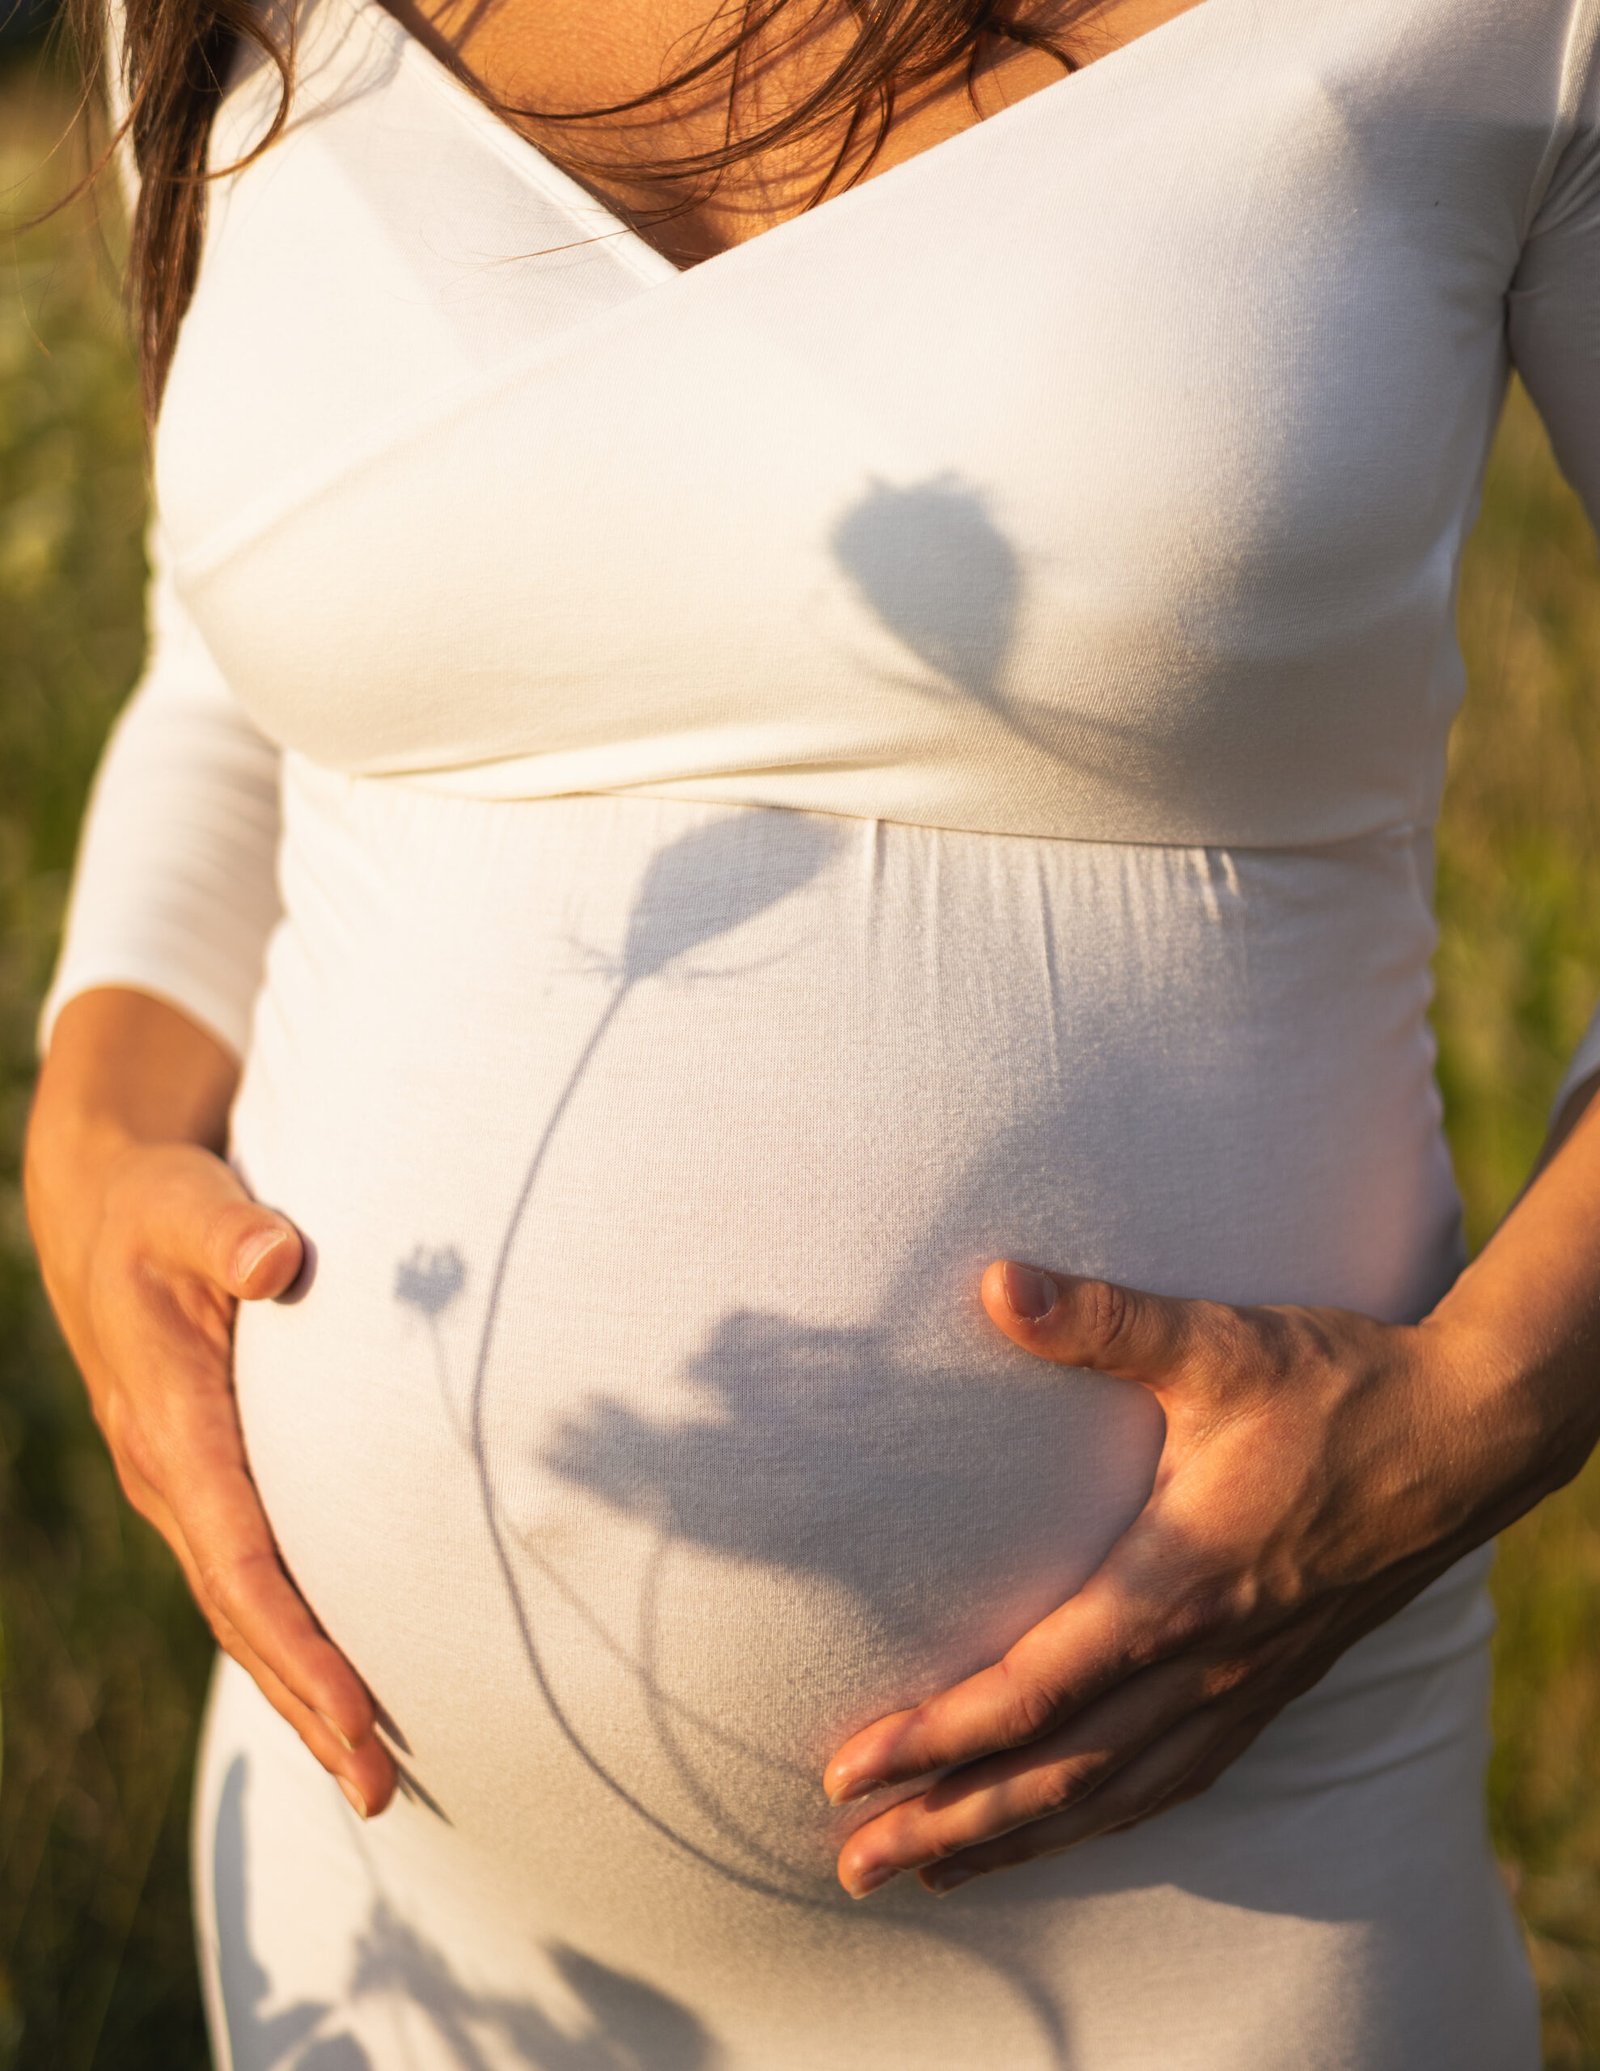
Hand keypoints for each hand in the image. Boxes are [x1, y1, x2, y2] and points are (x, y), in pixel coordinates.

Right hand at [25, 1121, 396, 1819]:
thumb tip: (278, 1256)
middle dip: (308, 1705)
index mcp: (170, 1423)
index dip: (298, 1642)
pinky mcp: (209, 1481)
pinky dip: (295, 1641)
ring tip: (377, 1776)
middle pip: (244, 1614)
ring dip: (305, 1691)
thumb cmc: (163, 1208)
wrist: (107, 1216)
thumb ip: (229, 1230)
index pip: (240, 1558)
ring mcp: (184, 1488)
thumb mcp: (188, 1203)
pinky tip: (346, 1685)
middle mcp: (169, 1474)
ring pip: (246, 1610)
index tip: (357, 1714)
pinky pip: (252, 1578)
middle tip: (381, 1792)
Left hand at [822, 1258, 1565, 1898]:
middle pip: (1058, 1774)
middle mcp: (1207, 1662)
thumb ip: (1103, 1320)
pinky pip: (1174, 1782)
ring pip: (1114, 1796)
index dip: (934, 1739)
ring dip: (1016, 1840)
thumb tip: (996, 1282)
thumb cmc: (1338, 1385)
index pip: (1032, 1694)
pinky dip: (1102, 1819)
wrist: (1470, 1433)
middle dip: (949, 1825)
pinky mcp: (1272, 1684)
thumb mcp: (1218, 1343)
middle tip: (854, 1866)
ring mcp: (1245, 1685)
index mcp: (1178, 1589)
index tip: (849, 1770)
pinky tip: (1065, 1827)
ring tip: (931, 1875)